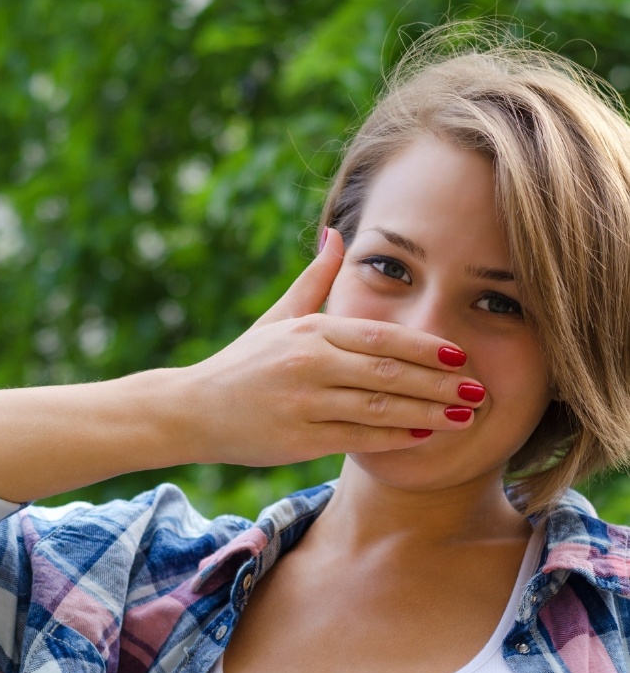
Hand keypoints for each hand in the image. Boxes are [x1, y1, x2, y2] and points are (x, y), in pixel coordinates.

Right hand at [178, 229, 484, 465]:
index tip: (460, 355)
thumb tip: (337, 233)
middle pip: (387, 371)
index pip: (380, 336)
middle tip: (479, 389)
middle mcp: (309, 362)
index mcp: (310, 330)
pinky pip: (356, 438)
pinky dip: (393, 437)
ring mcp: (303, 402)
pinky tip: (423, 436)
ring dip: (426, 411)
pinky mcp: (297, 438)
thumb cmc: (242, 362)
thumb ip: (313, 279)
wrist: (193, 408)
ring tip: (465, 416)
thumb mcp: (277, 316)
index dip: (424, 346)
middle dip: (438, 381)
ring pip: (378, 407)